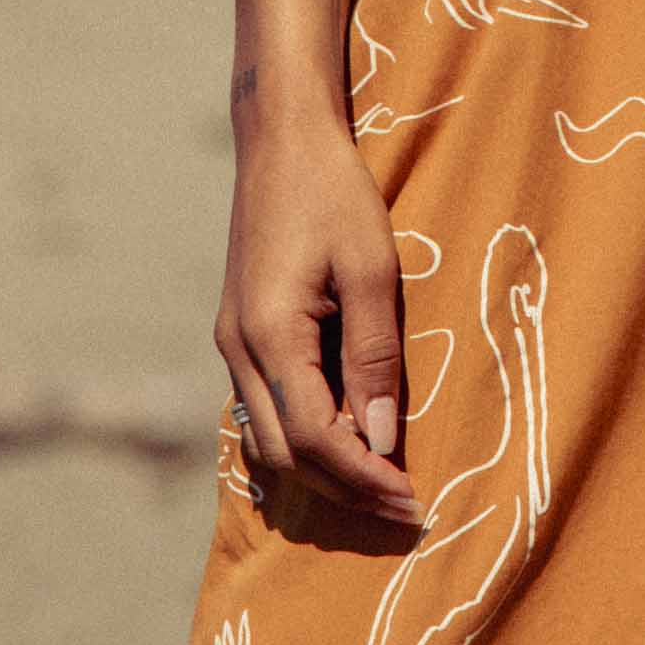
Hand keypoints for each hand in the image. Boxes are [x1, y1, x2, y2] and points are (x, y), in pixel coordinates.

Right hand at [216, 111, 425, 527]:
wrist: (281, 138)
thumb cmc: (333, 192)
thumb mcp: (372, 267)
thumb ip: (373, 356)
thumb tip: (381, 440)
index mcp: (269, 336)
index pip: (316, 439)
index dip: (365, 477)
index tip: (412, 499)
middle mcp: (238, 350)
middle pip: (286, 454)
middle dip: (345, 488)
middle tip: (404, 505)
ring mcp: (232, 342)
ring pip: (269, 438)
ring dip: (323, 469)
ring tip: (381, 482)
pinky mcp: (239, 331)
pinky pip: (264, 407)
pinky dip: (303, 436)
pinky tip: (345, 437)